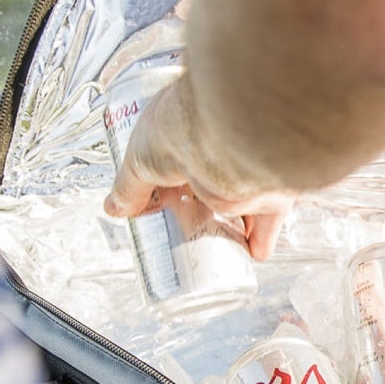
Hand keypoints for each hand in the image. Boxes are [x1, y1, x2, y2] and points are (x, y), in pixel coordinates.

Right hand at [103, 66, 293, 260]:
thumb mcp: (140, 160)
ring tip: (214, 241)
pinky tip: (252, 254)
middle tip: (187, 225)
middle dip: (201, 203)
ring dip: (231, 223)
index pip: (181, 157)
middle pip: (212, 182)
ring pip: (243, 203)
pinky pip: (269, 223)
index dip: (171, 178)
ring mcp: (249, 172)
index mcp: (194, 129)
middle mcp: (226, 148)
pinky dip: (261, 240)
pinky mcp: (270, 195)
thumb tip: (114, 208)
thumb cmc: (181, 130)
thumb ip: (129, 187)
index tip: (161, 200)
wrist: (230, 139)